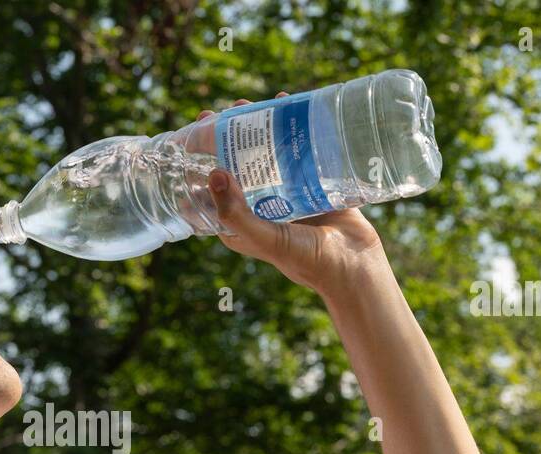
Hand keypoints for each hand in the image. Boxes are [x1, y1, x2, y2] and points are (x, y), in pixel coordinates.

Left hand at [198, 95, 384, 296]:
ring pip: (260, 153)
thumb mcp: (263, 238)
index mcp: (238, 223)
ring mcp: (283, 191)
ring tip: (245, 104)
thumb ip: (234, 212)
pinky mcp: (309, 181)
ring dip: (251, 128)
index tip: (187, 140)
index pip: (206, 192)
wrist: (354, 262)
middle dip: (221, 139)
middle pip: (232, 165)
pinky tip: (282, 104)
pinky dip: (286, 126)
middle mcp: (257, 205)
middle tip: (216, 113)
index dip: (193, 167)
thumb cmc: (305, 258)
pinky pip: (292, 148)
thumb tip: (213, 173)